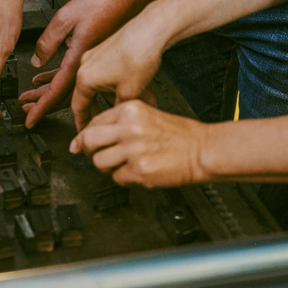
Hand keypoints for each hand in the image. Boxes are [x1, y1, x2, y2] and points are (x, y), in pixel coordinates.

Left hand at [21, 0, 134, 127]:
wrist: (131, 0)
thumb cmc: (104, 5)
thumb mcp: (65, 18)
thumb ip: (48, 41)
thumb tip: (37, 61)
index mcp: (78, 62)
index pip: (56, 92)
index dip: (41, 108)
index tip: (30, 120)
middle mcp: (87, 69)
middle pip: (61, 96)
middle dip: (41, 104)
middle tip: (26, 109)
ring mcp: (92, 66)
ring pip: (67, 88)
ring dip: (48, 94)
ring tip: (30, 98)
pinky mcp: (95, 59)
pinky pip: (74, 77)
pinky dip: (57, 80)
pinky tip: (43, 79)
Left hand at [69, 100, 208, 187]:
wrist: (204, 150)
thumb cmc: (180, 135)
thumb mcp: (148, 115)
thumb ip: (120, 124)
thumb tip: (90, 136)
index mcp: (130, 110)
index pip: (95, 122)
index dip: (86, 135)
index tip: (83, 143)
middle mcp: (129, 128)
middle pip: (89, 140)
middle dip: (88, 149)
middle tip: (95, 154)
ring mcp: (134, 150)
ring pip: (99, 162)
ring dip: (106, 166)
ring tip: (122, 164)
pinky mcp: (139, 170)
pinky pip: (117, 177)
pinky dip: (124, 177)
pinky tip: (137, 171)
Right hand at [71, 12, 167, 131]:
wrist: (152, 28)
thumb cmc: (139, 54)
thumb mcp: (129, 93)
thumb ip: (118, 110)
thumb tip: (117, 120)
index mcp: (84, 77)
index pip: (78, 107)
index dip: (83, 124)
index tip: (85, 133)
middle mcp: (86, 65)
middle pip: (87, 96)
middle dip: (97, 112)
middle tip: (102, 126)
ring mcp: (96, 56)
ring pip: (100, 85)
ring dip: (111, 98)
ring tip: (125, 107)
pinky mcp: (107, 49)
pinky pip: (106, 73)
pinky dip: (115, 85)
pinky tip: (131, 90)